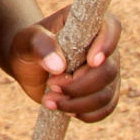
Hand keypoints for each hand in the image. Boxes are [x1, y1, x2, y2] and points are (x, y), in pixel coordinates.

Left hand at [9, 6, 120, 121]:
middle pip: (109, 70)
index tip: (91, 61)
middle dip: (79, 84)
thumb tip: (58, 66)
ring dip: (78, 103)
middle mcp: (103, 48)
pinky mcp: (102, 93)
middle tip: (51, 85)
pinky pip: (105, 109)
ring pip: (106, 94)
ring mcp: (106, 72)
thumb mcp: (27, 40)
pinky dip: (84, 114)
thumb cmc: (28, 45)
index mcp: (89, 25)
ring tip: (49, 99)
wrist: (27, 64)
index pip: (112, 28)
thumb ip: (40, 45)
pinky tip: (63, 109)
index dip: (106, 45)